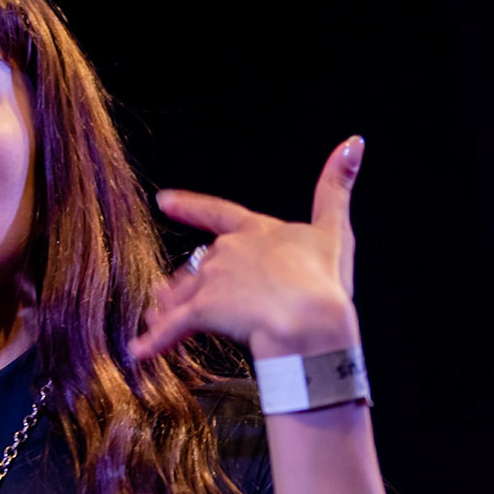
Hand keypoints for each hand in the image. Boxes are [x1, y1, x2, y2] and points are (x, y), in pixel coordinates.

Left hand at [134, 137, 364, 360]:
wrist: (309, 318)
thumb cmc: (325, 279)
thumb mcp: (336, 231)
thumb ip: (338, 186)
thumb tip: (354, 141)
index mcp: (257, 231)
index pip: (218, 213)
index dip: (191, 207)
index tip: (165, 201)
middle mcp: (228, 250)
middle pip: (201, 266)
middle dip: (193, 283)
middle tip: (178, 299)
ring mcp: (213, 280)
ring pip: (183, 295)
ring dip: (170, 310)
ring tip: (157, 326)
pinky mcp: (202, 311)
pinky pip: (172, 329)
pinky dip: (155, 342)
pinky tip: (139, 353)